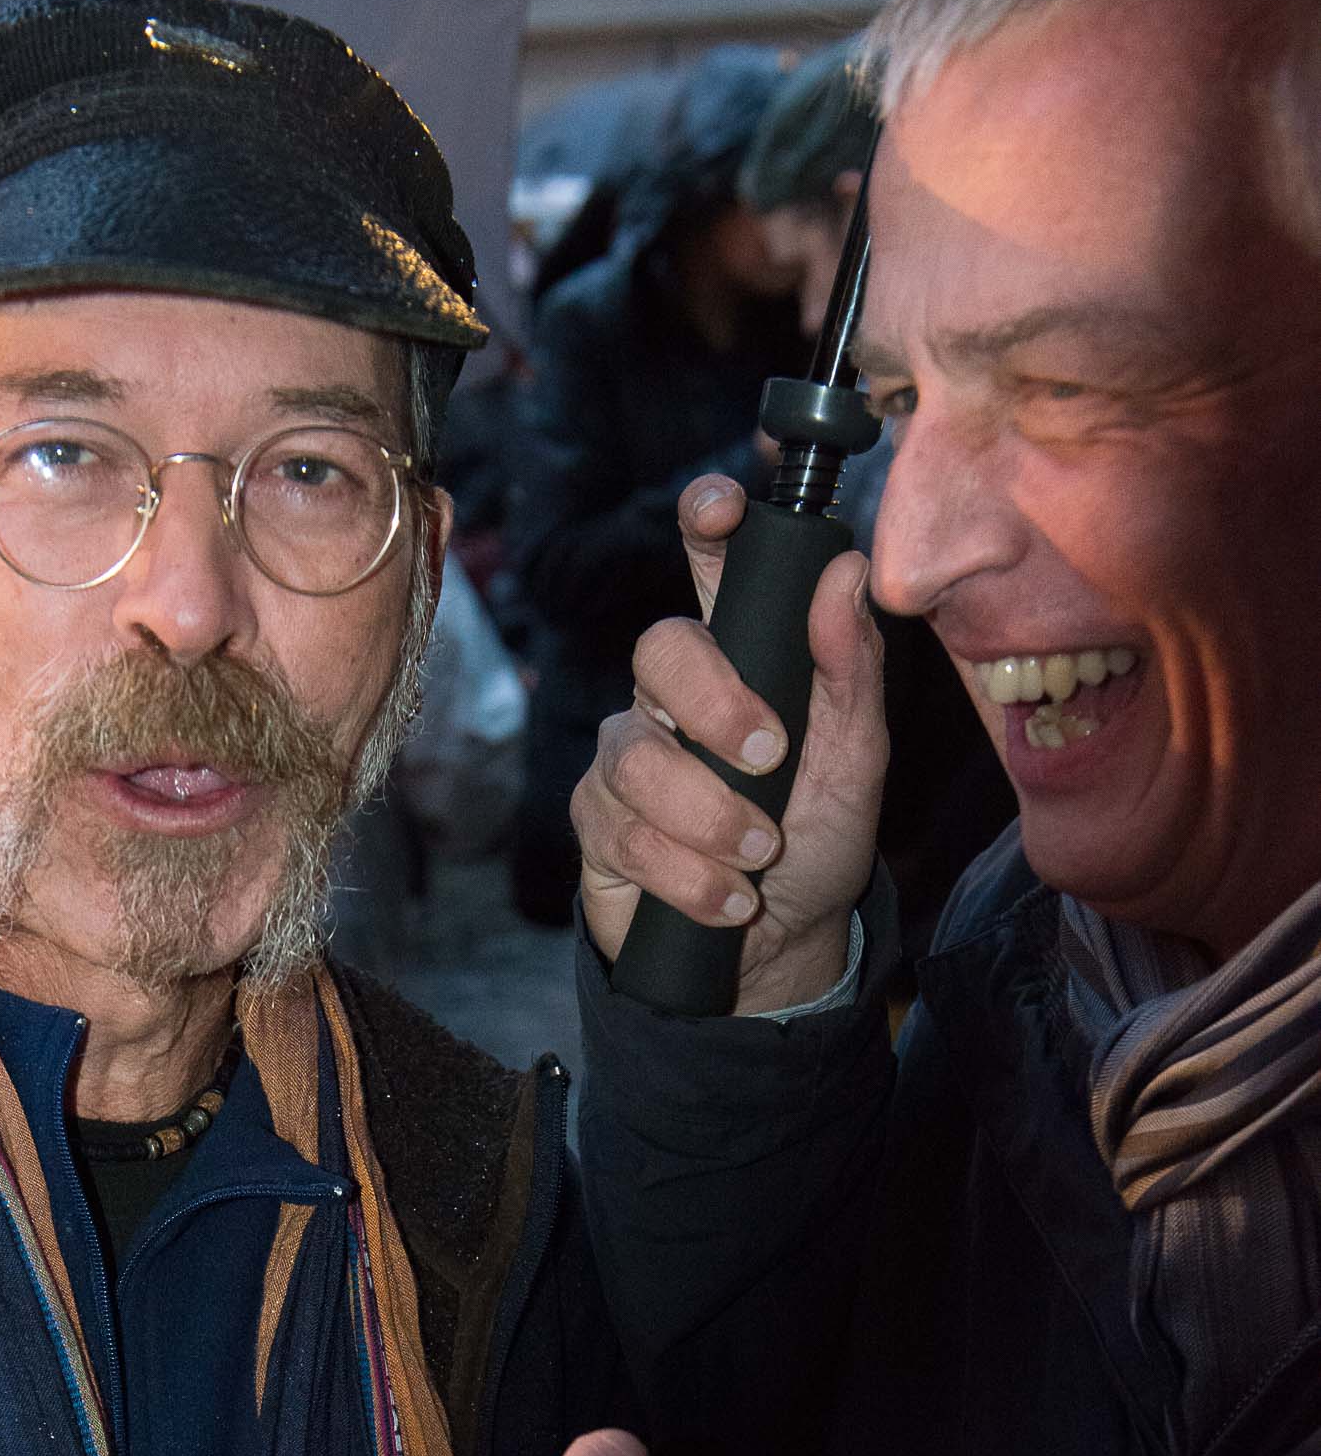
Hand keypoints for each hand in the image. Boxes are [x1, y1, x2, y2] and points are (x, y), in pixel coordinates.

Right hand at [572, 473, 886, 1012]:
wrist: (776, 947)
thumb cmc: (816, 839)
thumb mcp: (858, 759)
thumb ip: (851, 670)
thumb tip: (847, 573)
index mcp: (741, 658)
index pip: (710, 565)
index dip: (705, 521)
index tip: (722, 508)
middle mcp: (672, 695)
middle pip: (659, 650)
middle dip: (716, 706)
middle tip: (770, 759)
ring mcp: (627, 757)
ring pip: (635, 757)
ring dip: (709, 816)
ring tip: (759, 859)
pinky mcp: (597, 825)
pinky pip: (622, 832)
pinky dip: (687, 875)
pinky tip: (726, 900)